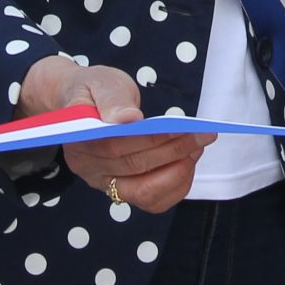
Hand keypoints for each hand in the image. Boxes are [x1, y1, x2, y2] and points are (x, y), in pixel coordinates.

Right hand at [17, 56, 213, 214]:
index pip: (117, 146)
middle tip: (204, 134)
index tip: (181, 128)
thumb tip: (128, 119)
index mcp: (80, 141)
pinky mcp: (123, 190)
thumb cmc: (95, 91)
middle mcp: (90, 169)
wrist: (85, 102)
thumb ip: (113, 101)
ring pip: (145, 192)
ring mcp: (105, 183)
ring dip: (177, 171)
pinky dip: (175, 185)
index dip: (152, 139)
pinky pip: (152, 200)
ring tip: (197, 146)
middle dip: (175, 151)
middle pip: (135, 167)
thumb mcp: (102, 84)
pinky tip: (188, 161)